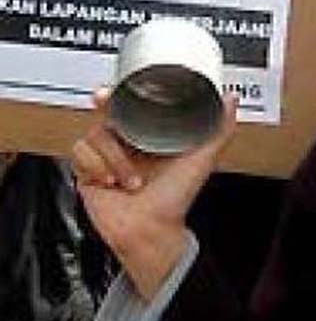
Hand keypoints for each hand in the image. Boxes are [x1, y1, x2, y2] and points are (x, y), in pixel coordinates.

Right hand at [71, 88, 235, 300]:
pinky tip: (111, 182)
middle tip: (108, 112)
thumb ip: (219, 128)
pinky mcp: (87, 172)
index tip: (114, 90)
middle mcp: (126, 142)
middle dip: (106, 112)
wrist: (152, 230)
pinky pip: (80, 154)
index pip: (129, 104)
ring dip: (115, 158)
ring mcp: (105, 156)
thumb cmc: (176, 197)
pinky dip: (96, 167)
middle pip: (106, 114)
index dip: (120, 94)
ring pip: (94, 135)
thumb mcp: (203, 158)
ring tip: (132, 179)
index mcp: (148, 134)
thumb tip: (230, 100)